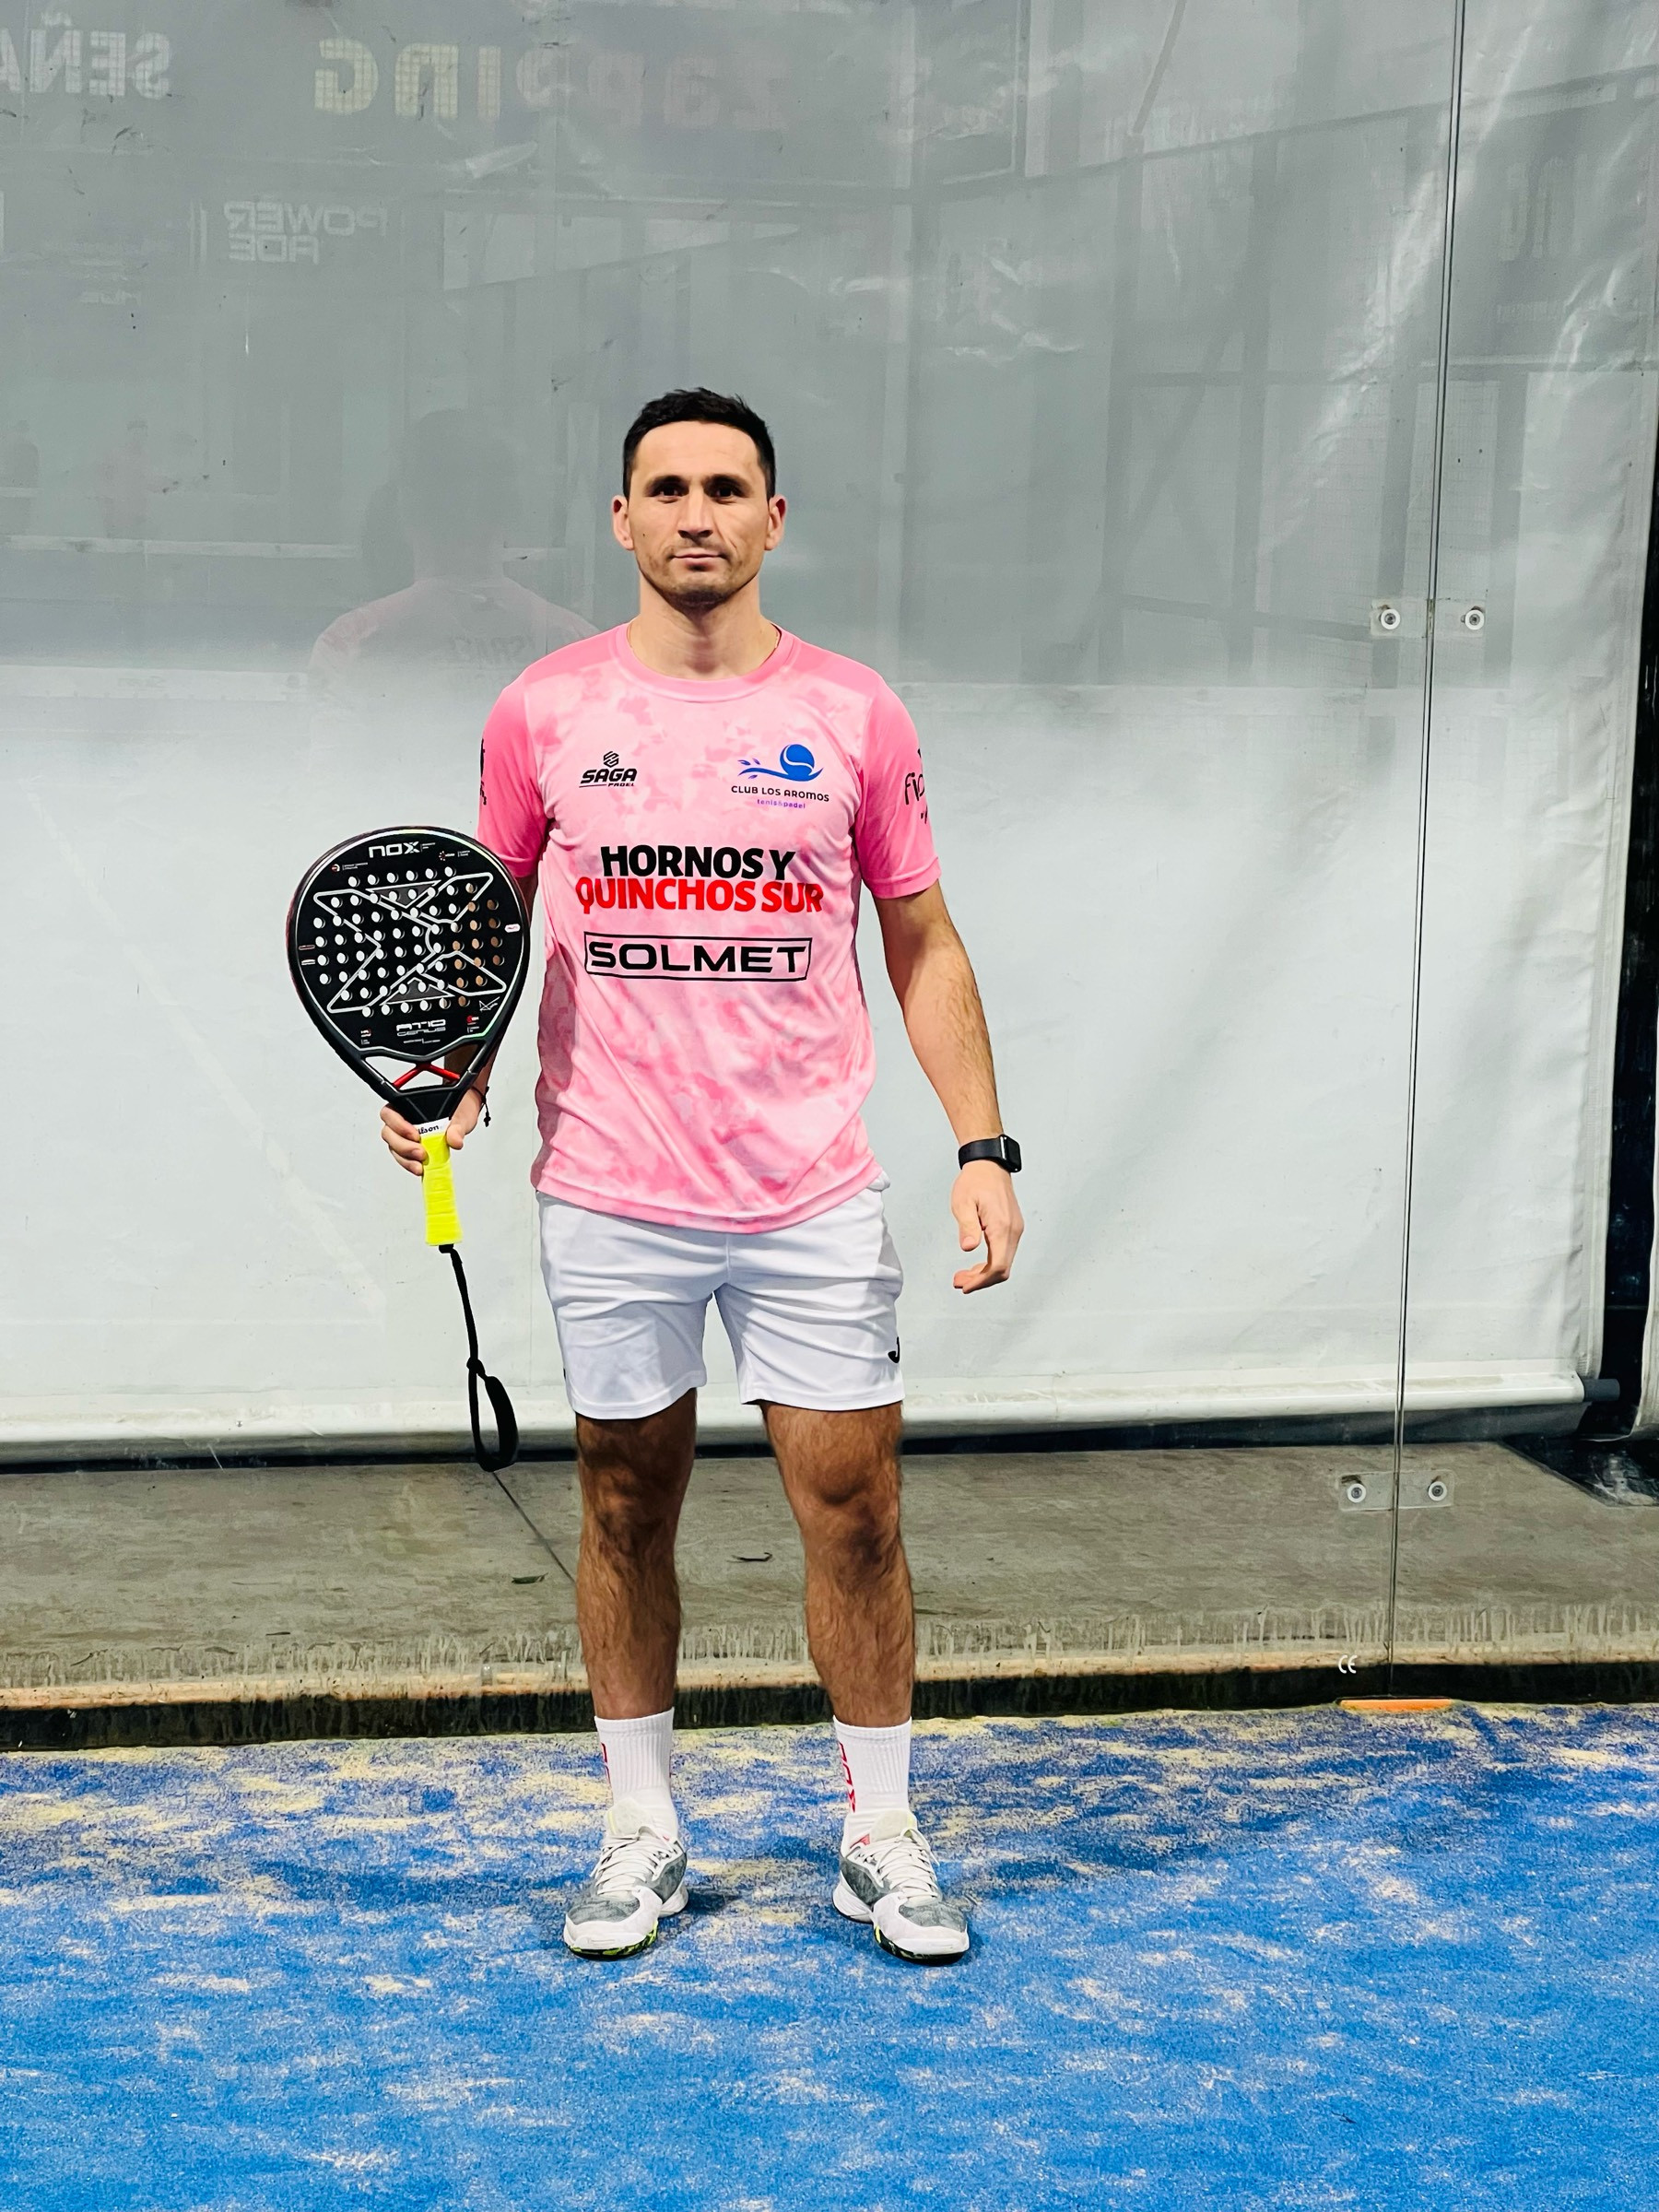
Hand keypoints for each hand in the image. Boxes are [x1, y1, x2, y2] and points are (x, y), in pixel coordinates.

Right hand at [380, 1086, 486, 1177]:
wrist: (463, 1116)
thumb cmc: (457, 1108)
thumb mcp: (460, 1115)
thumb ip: (457, 1127)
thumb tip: (455, 1140)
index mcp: (406, 1105)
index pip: (389, 1114)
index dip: (398, 1126)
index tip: (415, 1136)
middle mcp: (402, 1120)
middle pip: (389, 1134)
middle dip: (403, 1147)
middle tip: (420, 1153)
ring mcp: (405, 1135)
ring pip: (395, 1148)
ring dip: (406, 1159)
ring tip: (421, 1165)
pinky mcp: (411, 1148)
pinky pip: (404, 1158)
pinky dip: (410, 1164)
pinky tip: (421, 1168)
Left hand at [950, 1161, 1023, 1292]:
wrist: (989, 1165)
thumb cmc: (976, 1181)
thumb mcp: (963, 1203)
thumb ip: (967, 1227)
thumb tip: (969, 1248)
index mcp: (1002, 1227)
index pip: (998, 1266)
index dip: (982, 1281)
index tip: (966, 1286)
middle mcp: (1013, 1230)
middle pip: (1003, 1269)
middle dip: (981, 1281)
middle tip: (960, 1282)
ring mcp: (1015, 1229)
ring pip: (1004, 1262)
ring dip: (985, 1273)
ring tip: (964, 1276)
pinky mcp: (1012, 1227)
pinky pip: (1004, 1252)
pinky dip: (991, 1263)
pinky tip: (976, 1264)